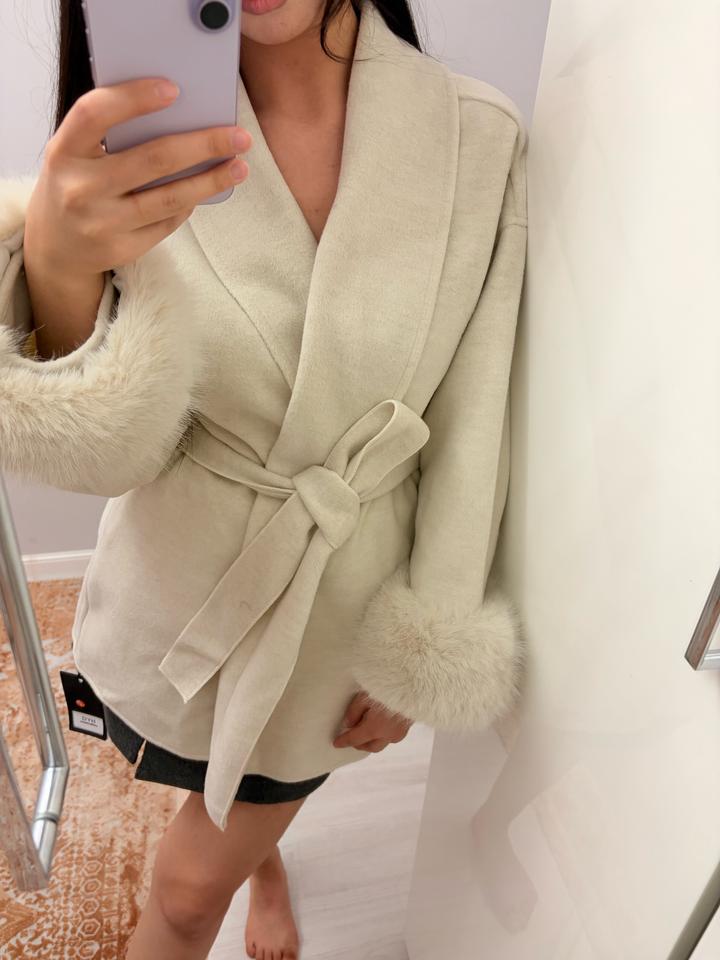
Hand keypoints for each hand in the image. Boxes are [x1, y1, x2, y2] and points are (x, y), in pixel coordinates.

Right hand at [24, 75, 252, 279]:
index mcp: (64, 151)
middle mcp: (80, 188)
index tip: (174, 89)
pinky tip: (207, 189)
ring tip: (239, 167)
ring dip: (211, 180)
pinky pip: (167, 222)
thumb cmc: (76, 183)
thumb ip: (111, 133)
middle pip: (153, 159)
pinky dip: (189, 203)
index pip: (95, 114)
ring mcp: (102, 223)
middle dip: (203, 145)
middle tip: (239, 137)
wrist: (57, 246)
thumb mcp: (76, 154)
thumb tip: (179, 114)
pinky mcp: (122, 249)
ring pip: (169, 197)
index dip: (133, 98)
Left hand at [332, 690, 412, 752]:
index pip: (355, 739)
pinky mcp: (408, 727)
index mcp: (374, 728)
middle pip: (370, 747)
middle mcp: (387, 735)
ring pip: (383, 743)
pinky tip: (381, 726)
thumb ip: (354, 712)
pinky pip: (392, 737)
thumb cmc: (387, 686)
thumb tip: (349, 724)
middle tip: (351, 738)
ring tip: (366, 732)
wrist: (413, 683)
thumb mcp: (364, 696)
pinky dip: (383, 735)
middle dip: (359, 745)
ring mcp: (400, 732)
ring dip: (373, 741)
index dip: (344, 742)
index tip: (336, 743)